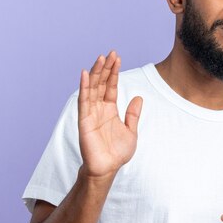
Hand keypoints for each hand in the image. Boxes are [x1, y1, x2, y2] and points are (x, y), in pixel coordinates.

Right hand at [78, 51, 142, 177]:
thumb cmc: (117, 153)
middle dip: (106, 68)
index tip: (117, 58)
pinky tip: (85, 74)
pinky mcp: (84, 120)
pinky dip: (84, 86)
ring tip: (100, 58)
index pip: (111, 86)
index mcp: (110, 110)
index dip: (114, 72)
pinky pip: (84, 100)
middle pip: (102, 84)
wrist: (107, 168)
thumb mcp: (131, 131)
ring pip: (92, 88)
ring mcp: (90, 113)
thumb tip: (138, 97)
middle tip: (110, 53)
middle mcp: (99, 108)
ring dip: (96, 73)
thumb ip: (133, 115)